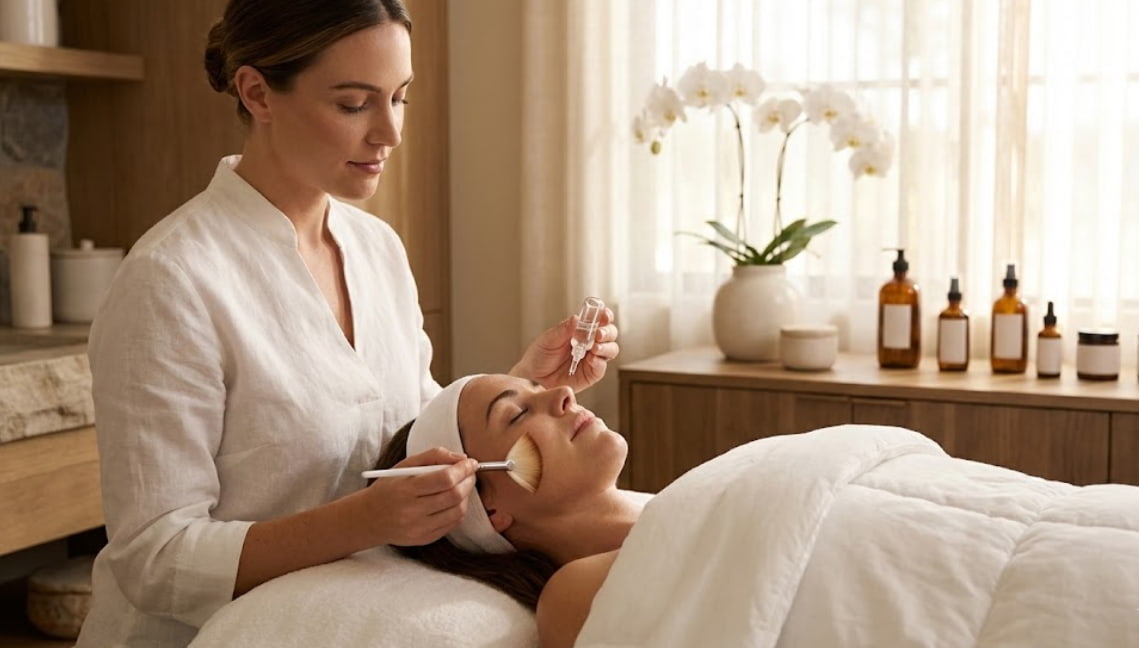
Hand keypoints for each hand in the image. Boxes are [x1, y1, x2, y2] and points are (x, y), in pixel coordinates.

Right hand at [362, 447, 477, 546]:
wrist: (368, 519)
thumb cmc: (388, 488)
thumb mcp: (404, 465)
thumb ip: (433, 456)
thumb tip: (461, 458)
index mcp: (406, 490)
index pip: (444, 479)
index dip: (463, 469)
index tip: (470, 462)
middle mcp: (412, 512)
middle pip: (454, 495)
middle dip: (468, 481)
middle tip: (470, 473)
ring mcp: (419, 528)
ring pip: (458, 511)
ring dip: (466, 495)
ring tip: (462, 485)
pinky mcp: (425, 539)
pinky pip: (452, 524)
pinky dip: (459, 509)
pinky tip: (453, 501)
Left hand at [510, 307, 619, 391]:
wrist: (532, 376)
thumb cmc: (539, 356)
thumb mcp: (548, 339)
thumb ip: (563, 330)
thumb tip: (576, 318)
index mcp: (581, 330)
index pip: (599, 320)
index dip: (605, 316)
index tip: (604, 314)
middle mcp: (590, 343)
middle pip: (610, 334)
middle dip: (607, 332)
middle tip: (598, 334)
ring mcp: (592, 358)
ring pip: (611, 349)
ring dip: (606, 347)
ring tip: (594, 348)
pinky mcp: (591, 374)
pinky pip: (601, 367)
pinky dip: (599, 362)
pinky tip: (591, 359)